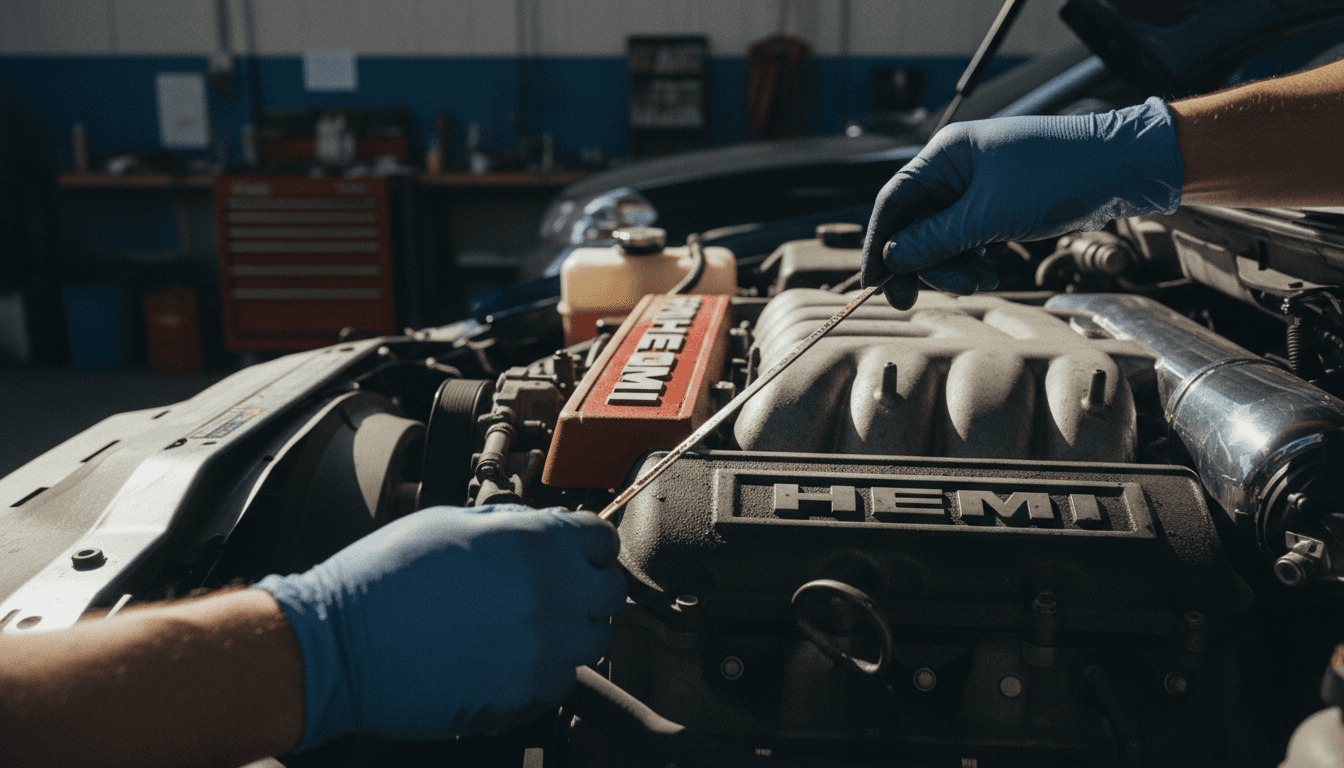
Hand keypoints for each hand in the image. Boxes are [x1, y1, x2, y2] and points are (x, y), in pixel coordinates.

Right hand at [255, 504, 625, 747]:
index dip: (588, 547)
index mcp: (537, 542)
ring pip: (589, 643)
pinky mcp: (528, 695)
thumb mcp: (452, 522)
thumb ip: (510, 526)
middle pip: (608, 595)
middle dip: (584, 591)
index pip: (602, 541)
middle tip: (550, 595)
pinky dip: (539, 674)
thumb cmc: (383, 578)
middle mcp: (554, 594)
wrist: (340, 643)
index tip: (577, 556)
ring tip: (519, 630)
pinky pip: (557, 683)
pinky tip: (500, 661)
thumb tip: (539, 530)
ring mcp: (545, 649)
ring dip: (566, 634)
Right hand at [861, 96, 1182, 308]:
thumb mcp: (988, 216)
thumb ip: (934, 239)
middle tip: (937, 294)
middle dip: (926, 263)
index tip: (876, 284)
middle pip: (915, 224)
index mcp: (945, 155)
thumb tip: (892, 258)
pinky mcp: (998, 205)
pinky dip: (974, 259)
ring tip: (982, 280)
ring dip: (954, 266)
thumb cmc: (1059, 177)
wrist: (1124, 168)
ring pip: (942, 237)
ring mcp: (977, 187)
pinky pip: (968, 238)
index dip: (880, 244)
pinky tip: (992, 272)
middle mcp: (955, 169)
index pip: (892, 202)